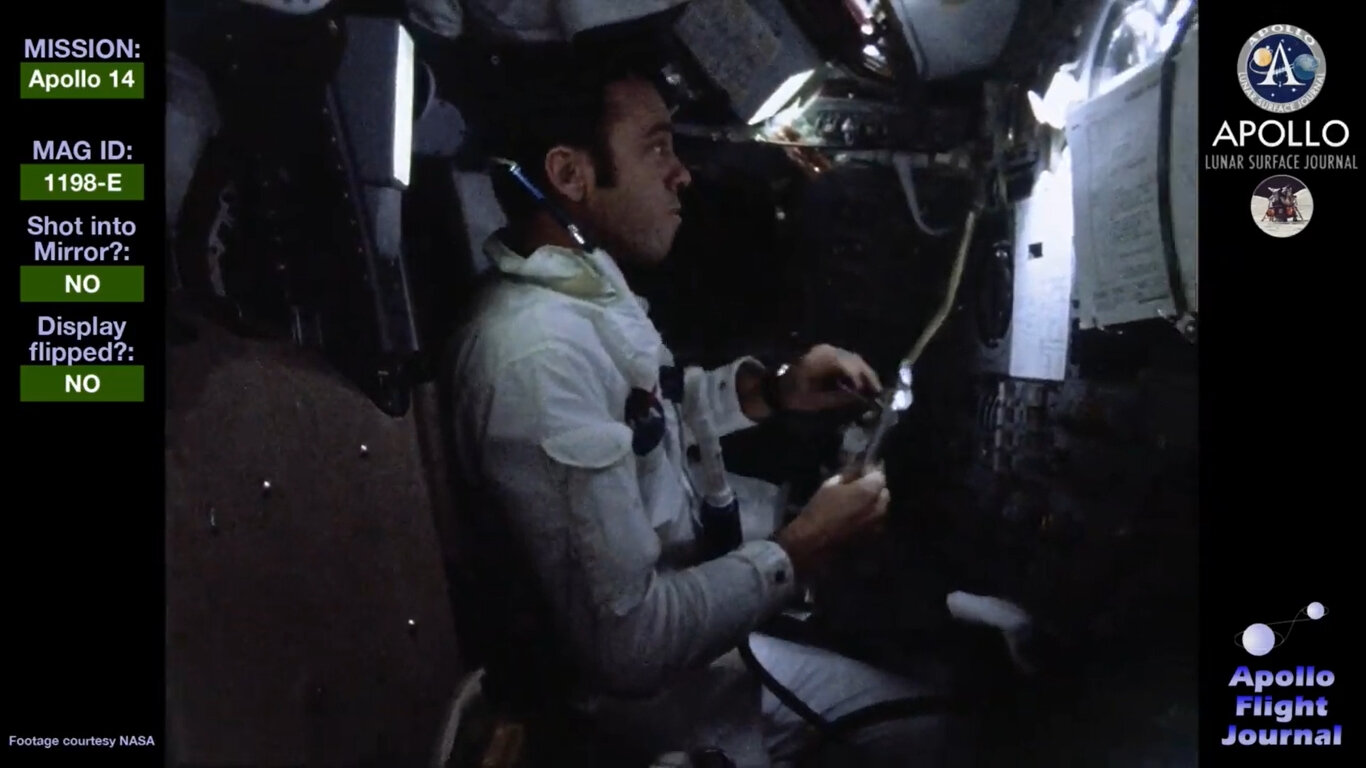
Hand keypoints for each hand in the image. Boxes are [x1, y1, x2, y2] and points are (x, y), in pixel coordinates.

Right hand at [773, 469, 889, 580]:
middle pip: (884, 493)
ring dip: (873, 506)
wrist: (813, 543)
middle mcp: (879, 507)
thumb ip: (847, 477)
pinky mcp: (873, 538)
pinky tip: (857, 520)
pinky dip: (870, 520)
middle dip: (874, 490)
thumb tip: (855, 473)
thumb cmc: (818, 511)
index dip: (871, 473)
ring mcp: (878, 524)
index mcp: (868, 491)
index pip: (879, 476)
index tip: (862, 472)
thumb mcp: (829, 486)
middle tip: (860, 489)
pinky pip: (876, 524)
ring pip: (881, 510)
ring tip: (858, 506)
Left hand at [778, 344, 881, 412]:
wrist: (776, 388)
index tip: (871, 394)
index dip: (861, 379)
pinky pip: (846, 359)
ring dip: (864, 372)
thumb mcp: (815, 401)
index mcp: (820, 359)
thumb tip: (861, 398)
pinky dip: (856, 370)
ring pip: (853, 358)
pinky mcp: (827, 354)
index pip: (847, 365)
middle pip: (854, 359)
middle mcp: (826, 350)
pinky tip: (861, 383)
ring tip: (874, 388)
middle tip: (878, 391)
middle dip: (868, 375)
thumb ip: (838, 399)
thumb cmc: (794, 395)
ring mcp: (826, 350)